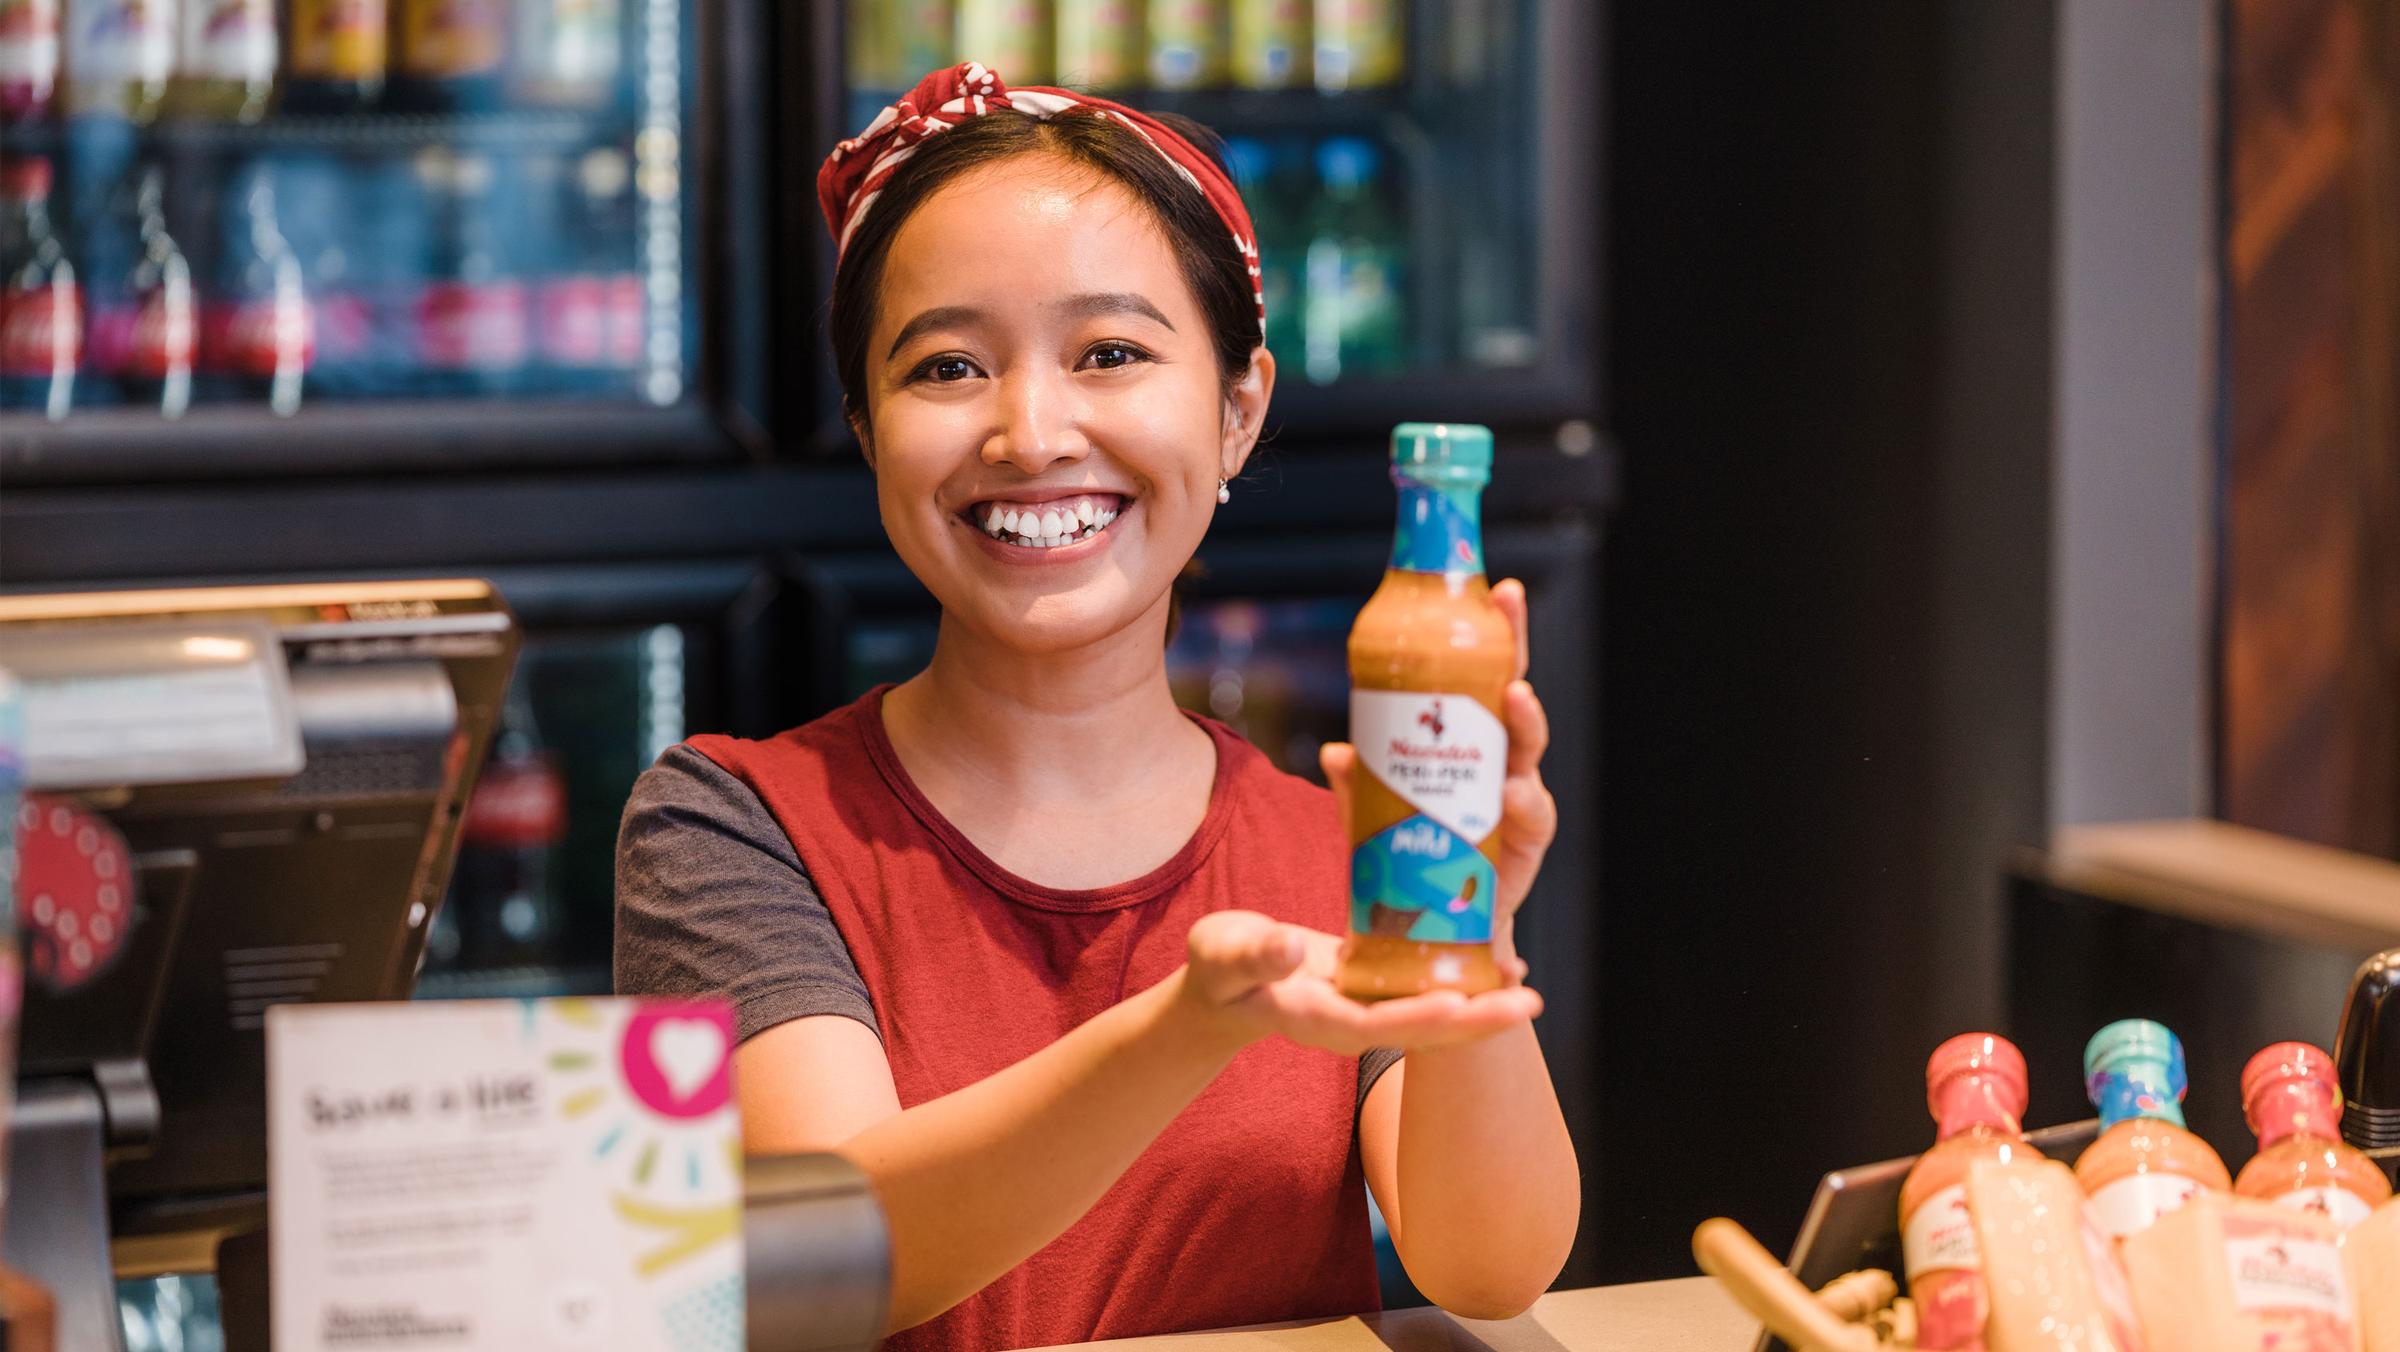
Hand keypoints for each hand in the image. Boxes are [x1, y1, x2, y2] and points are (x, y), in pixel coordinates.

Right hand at [1176, 910, 1541, 1056]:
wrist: (1226, 984)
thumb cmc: (1219, 969)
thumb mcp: (1224, 955)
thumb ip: (1256, 955)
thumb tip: (1291, 948)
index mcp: (1318, 1019)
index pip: (1375, 1025)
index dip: (1418, 1015)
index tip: (1460, 1003)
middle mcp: (1352, 1022)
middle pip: (1421, 1028)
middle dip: (1476, 1020)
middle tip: (1531, 1002)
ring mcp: (1367, 1007)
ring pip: (1431, 1011)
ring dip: (1481, 1003)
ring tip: (1527, 983)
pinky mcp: (1376, 987)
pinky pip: (1426, 988)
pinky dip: (1461, 978)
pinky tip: (1496, 960)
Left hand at [1319, 577, 1559, 971]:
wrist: (1431, 940)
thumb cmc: (1413, 862)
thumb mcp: (1373, 817)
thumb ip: (1360, 785)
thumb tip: (1335, 749)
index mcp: (1471, 750)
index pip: (1485, 681)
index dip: (1497, 635)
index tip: (1499, 587)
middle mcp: (1501, 771)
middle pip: (1516, 706)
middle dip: (1517, 656)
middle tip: (1510, 614)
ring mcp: (1516, 809)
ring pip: (1530, 756)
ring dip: (1524, 725)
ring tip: (1513, 700)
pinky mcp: (1521, 851)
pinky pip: (1530, 820)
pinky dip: (1521, 803)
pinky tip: (1510, 793)